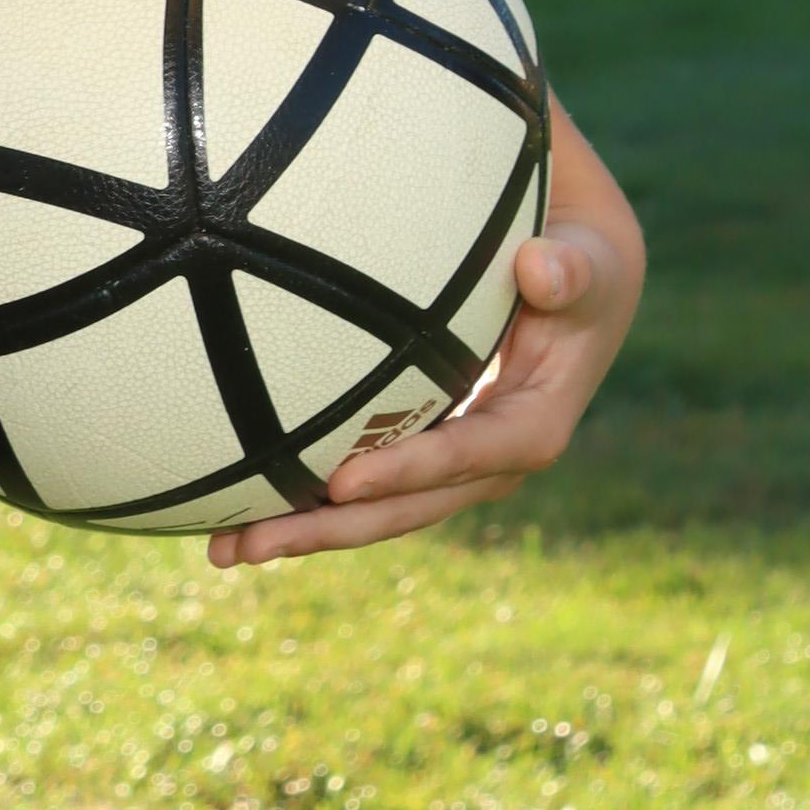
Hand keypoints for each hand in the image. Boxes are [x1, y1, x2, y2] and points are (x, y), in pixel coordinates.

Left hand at [205, 98, 643, 569]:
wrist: (576, 280)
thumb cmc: (577, 259)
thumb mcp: (586, 261)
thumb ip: (570, 269)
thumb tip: (542, 270)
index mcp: (535, 423)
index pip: (472, 457)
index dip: (411, 471)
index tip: (343, 483)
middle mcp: (492, 460)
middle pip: (411, 507)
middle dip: (334, 529)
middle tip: (254, 542)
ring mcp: (453, 463)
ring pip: (377, 510)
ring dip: (304, 531)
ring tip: (223, 549)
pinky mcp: (421, 449)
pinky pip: (362, 485)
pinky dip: (305, 501)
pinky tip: (235, 512)